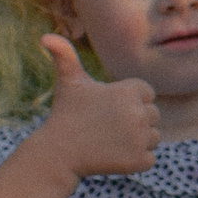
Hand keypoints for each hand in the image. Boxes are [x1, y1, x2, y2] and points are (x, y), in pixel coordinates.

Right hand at [33, 35, 158, 177]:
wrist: (59, 153)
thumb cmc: (66, 113)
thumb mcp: (68, 81)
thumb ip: (64, 54)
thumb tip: (45, 37)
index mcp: (131, 91)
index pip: (147, 94)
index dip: (129, 101)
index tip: (108, 109)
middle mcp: (139, 113)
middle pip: (153, 116)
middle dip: (134, 121)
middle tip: (107, 126)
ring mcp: (141, 138)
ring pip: (153, 137)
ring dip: (136, 141)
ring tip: (110, 140)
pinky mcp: (139, 161)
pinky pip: (149, 159)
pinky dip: (135, 160)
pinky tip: (113, 155)